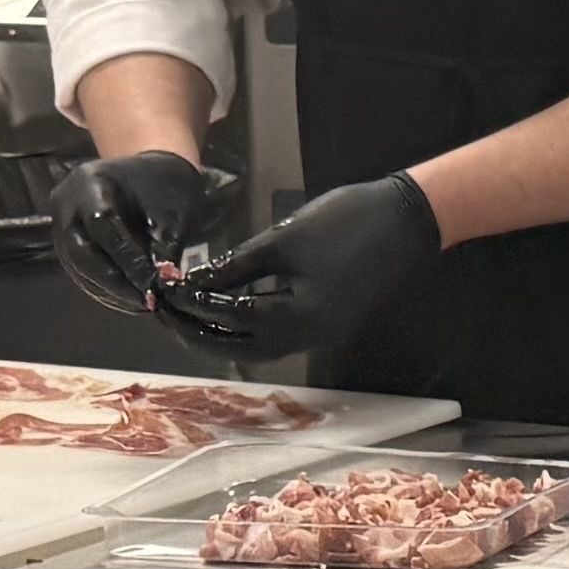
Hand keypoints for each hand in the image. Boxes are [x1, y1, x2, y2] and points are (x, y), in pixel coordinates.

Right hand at [49, 149, 225, 319]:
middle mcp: (66, 204)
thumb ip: (166, 244)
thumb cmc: (163, 184)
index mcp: (90, 182)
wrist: (146, 169)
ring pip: (79, 268)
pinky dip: (106, 289)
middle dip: (115, 282)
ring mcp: (61, 225)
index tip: (153, 285)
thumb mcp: (173, 208)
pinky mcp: (66, 244)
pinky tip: (130, 299)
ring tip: (142, 304)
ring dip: (111, 291)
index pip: (102, 225)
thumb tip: (164, 282)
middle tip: (146, 302)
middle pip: (81, 252)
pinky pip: (80, 272)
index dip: (127, 259)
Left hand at [164, 171, 442, 352]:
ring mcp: (317, 335)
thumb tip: (192, 282)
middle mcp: (306, 338)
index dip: (189, 302)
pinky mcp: (324, 325)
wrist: (406, 221)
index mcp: (297, 318)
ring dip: (216, 330)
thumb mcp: (282, 240)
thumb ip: (236, 266)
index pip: (226, 318)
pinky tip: (223, 306)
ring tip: (183, 309)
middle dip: (194, 328)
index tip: (162, 286)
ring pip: (252, 346)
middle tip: (162, 307)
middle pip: (235, 347)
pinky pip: (272, 335)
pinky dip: (242, 325)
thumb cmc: (347, 221)